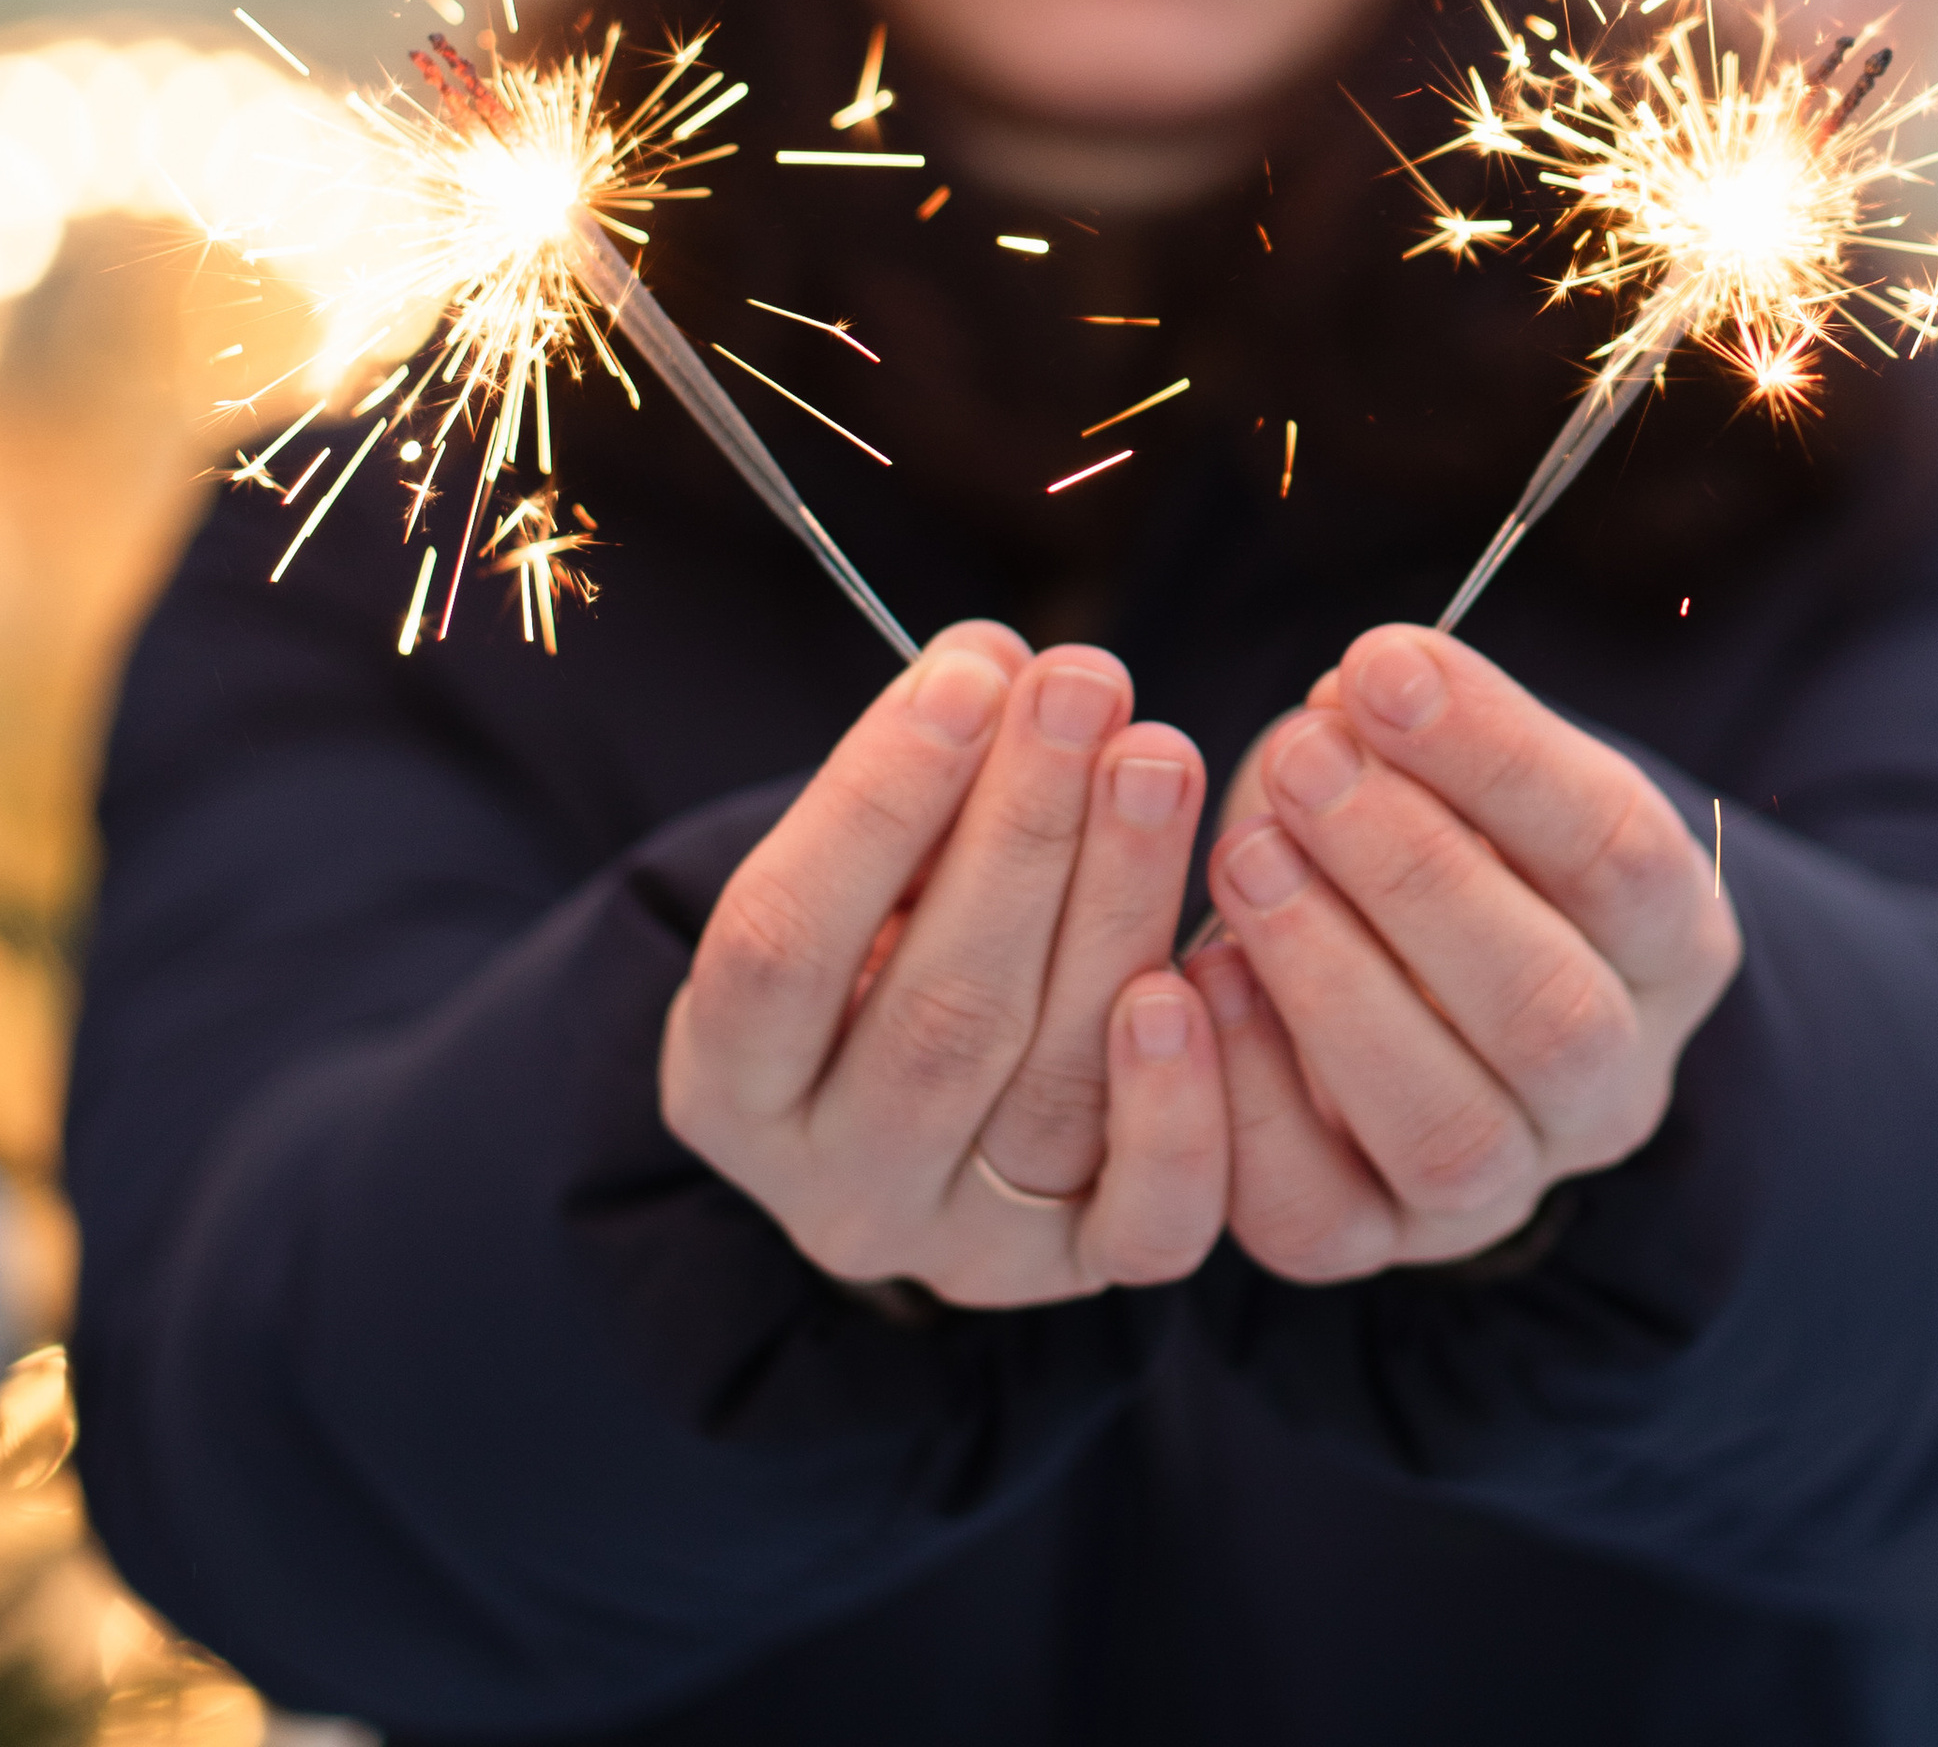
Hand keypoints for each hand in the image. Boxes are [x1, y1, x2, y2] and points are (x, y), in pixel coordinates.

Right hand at [661, 622, 1224, 1305]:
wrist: (909, 1091)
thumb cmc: (879, 928)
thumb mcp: (858, 857)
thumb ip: (919, 765)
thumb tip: (1004, 666)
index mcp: (730, 1083)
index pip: (783, 945)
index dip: (877, 802)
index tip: (968, 674)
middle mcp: (834, 1190)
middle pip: (939, 1012)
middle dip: (1025, 829)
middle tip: (1087, 685)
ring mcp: (962, 1245)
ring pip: (1053, 1085)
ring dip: (1118, 902)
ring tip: (1159, 756)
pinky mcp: (1082, 1271)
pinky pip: (1150, 1220)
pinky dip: (1186, 1104)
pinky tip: (1207, 966)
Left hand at [1189, 625, 1737, 1281]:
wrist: (1421, 980)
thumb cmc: (1443, 834)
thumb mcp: (1465, 764)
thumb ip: (1427, 730)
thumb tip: (1353, 695)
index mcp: (1666, 940)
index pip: (1618, 854)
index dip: (1496, 755)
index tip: (1380, 664)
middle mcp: (1609, 1084)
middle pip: (1548, 1012)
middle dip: (1410, 872)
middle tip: (1301, 759)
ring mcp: (1502, 1182)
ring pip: (1447, 1135)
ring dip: (1332, 985)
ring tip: (1245, 858)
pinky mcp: (1377, 1239)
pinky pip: (1318, 1220)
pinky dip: (1249, 1107)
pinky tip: (1196, 985)